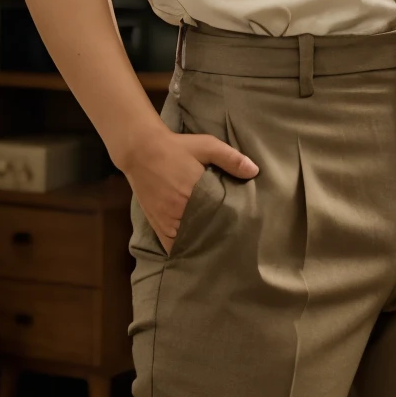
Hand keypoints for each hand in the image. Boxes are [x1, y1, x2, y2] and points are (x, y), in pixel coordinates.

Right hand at [122, 123, 257, 252]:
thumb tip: (254, 171)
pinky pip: (172, 245)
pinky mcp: (157, 224)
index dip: (232, 222)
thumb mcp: (206, 145)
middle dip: (219, 234)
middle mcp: (180, 210)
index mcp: (195, 192)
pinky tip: (195, 251)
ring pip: (190, 241)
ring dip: (203, 243)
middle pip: (206, 231)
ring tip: (218, 246)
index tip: (244, 225)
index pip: (220, 215)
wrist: (141, 149)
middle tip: (234, 238)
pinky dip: (184, 249)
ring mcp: (167, 220)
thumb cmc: (176, 147)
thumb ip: (230, 158)